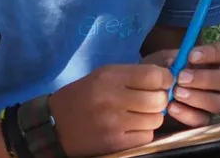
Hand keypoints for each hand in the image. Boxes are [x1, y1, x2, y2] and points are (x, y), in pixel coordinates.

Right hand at [47, 64, 172, 156]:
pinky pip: (146, 137)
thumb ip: (134, 75)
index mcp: (111, 78)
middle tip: (149, 101)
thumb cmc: (82, 96)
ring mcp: (114, 124)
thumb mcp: (104, 75)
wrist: (53, 125)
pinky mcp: (114, 144)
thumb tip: (167, 78)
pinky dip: (142, 133)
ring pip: (156, 120)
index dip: (166, 80)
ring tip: (136, 115)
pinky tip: (129, 128)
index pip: (155, 76)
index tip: (163, 83)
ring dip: (151, 118)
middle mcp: (113, 99)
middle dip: (160, 100)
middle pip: (159, 100)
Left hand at [141, 42, 219, 126]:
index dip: (212, 53)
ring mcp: (214, 103)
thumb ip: (166, 60)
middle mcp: (218, 83)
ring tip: (176, 94)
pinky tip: (171, 107)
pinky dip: (187, 114)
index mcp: (212, 62)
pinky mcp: (203, 120)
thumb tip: (173, 62)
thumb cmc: (159, 74)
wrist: (147, 97)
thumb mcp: (159, 62)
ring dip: (199, 97)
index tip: (191, 56)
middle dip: (205, 78)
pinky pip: (203, 120)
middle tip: (181, 79)